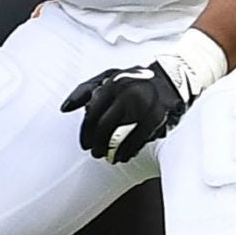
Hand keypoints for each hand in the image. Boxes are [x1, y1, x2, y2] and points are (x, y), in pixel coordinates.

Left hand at [61, 30, 227, 162]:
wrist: (171, 79)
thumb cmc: (134, 80)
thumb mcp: (108, 77)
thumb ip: (85, 91)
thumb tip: (64, 108)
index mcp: (112, 83)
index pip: (92, 112)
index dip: (85, 132)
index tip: (84, 143)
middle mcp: (126, 93)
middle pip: (105, 127)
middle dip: (97, 144)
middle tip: (95, 153)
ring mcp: (143, 105)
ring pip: (121, 135)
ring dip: (112, 151)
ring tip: (109, 157)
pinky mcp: (156, 117)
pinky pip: (138, 139)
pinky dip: (129, 151)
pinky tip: (124, 156)